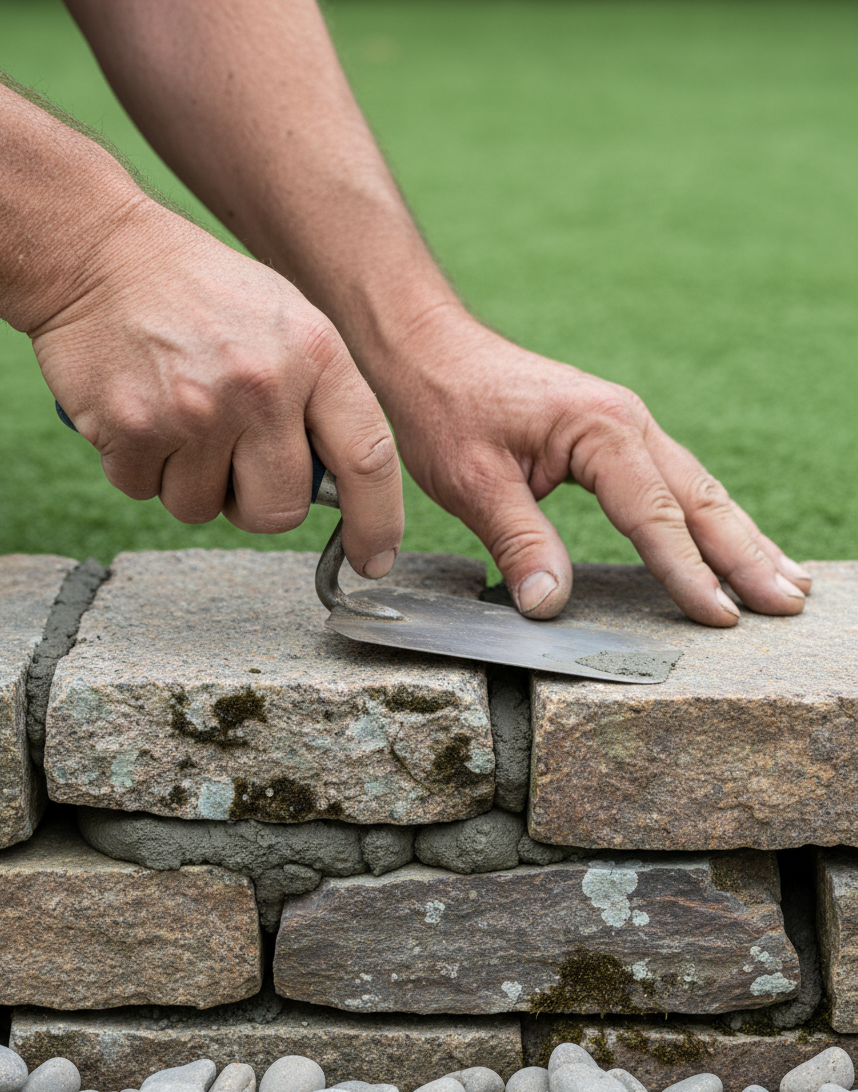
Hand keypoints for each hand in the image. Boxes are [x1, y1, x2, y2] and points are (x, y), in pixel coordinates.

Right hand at [29, 199, 402, 577]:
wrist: (97, 252)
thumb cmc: (201, 295)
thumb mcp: (288, 324)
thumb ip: (319, 400)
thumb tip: (337, 489)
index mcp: (315, 355)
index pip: (368, 459)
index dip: (377, 522)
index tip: (373, 558)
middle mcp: (262, 386)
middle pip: (279, 511)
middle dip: (256, 504)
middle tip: (231, 460)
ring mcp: (197, 409)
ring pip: (202, 509)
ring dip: (188, 482)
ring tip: (178, 417)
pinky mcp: (134, 427)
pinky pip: (144, 492)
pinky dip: (138, 466)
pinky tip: (140, 413)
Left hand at [380, 310, 809, 624]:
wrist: (429, 348)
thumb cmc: (445, 407)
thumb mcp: (472, 481)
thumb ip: (518, 541)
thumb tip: (549, 605)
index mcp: (600, 430)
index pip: (655, 514)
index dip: (687, 572)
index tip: (720, 618)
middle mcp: (627, 422)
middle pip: (700, 499)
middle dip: (746, 555)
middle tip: (788, 603)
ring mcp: (626, 426)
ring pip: (698, 489)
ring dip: (741, 538)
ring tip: (785, 581)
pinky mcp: (614, 437)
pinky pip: (675, 482)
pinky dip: (708, 517)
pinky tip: (730, 542)